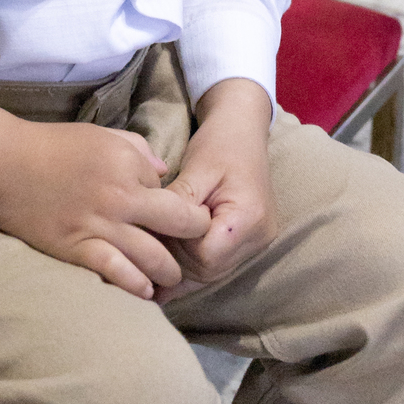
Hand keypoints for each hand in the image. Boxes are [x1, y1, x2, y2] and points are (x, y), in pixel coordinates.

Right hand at [0, 104, 211, 298]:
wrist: (3, 165)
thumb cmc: (52, 146)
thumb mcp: (101, 135)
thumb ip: (139, 150)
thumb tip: (162, 173)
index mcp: (129, 164)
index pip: (171, 190)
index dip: (175, 202)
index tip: (174, 214)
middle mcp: (121, 197)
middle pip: (179, 225)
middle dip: (194, 237)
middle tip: (192, 248)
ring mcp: (100, 226)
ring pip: (154, 257)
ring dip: (168, 271)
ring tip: (169, 278)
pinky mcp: (77, 249)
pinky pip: (117, 273)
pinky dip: (136, 285)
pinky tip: (145, 291)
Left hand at [156, 78, 277, 304]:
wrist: (243, 130)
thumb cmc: (220, 143)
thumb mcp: (195, 168)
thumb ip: (177, 203)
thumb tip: (148, 233)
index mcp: (249, 218)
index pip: (205, 256)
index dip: (177, 248)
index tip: (153, 231)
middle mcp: (259, 238)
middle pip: (208, 270)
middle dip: (175, 261)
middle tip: (143, 250)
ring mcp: (257, 243)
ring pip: (211, 273)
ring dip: (181, 267)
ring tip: (149, 259)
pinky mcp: (248, 242)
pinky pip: (216, 264)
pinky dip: (192, 264)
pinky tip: (165, 269)